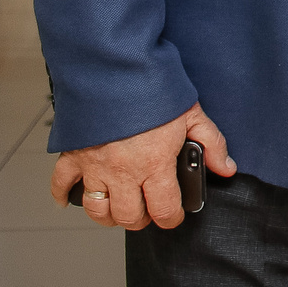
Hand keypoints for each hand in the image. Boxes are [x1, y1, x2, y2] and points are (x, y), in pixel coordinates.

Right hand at [48, 101, 235, 229]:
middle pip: (129, 216)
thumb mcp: (192, 113)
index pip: (164, 210)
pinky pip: (61, 183)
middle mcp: (124, 171)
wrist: (116, 66)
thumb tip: (226, 167)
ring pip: (97, 209)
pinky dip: (62, 195)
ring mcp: (96, 166)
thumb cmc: (152, 87)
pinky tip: (68, 200)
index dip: (172, 219)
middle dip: (141, 220)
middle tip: (147, 211)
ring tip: (118, 209)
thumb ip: (212, 143)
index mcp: (155, 164)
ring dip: (108, 216)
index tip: (173, 216)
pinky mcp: (74, 154)